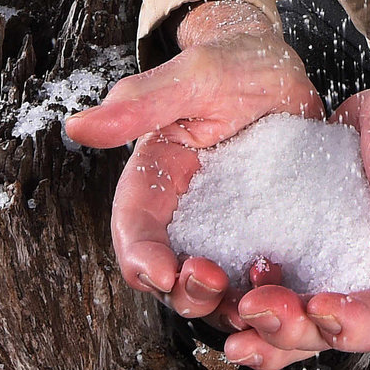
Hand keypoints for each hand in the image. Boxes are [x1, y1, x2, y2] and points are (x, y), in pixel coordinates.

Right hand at [61, 0, 321, 323]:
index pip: (135, 229)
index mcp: (155, 180)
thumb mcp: (193, 75)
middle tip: (212, 282)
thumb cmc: (229, 63)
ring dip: (228, 306)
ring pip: (215, 290)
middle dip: (184, 292)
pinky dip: (271, 295)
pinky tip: (293, 290)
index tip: (159, 272)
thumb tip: (77, 127)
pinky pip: (262, 279)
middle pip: (169, 274)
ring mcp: (226, 230)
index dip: (140, 256)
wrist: (278, 68)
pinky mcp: (263, 237)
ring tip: (256, 295)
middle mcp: (184, 215)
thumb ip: (141, 102)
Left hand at [220, 67, 369, 369]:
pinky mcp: (303, 257)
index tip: (321, 308)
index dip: (356, 324)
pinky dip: (246, 297)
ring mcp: (333, 273)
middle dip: (292, 329)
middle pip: (332, 331)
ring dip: (262, 330)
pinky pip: (275, 289)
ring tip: (228, 323)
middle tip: (252, 308)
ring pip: (298, 323)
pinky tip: (217, 283)